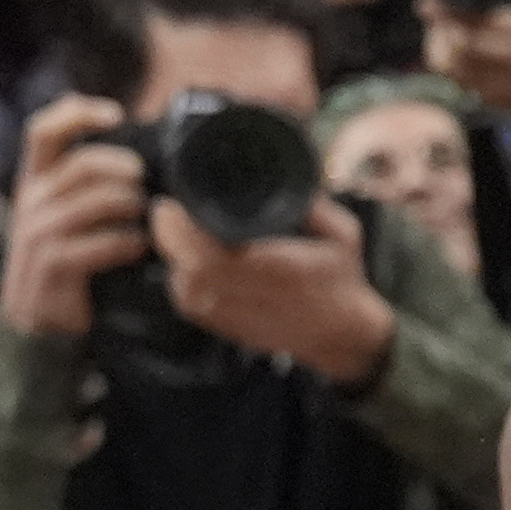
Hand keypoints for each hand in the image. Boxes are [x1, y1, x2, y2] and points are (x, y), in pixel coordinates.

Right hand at [0, 97, 149, 340]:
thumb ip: (95, 183)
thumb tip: (151, 155)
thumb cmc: (67, 255)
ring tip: (144, 217)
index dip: (77, 114)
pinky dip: (126, 243)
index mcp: (36, 180)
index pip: (43, 131)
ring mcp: (38, 234)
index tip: (115, 114)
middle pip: (82, 164)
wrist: (36, 317)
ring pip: (94, 202)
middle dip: (123, 167)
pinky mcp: (52, 266)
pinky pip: (98, 244)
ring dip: (130, 206)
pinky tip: (136, 247)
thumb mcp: (72, 211)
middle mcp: (32, 201)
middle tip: (145, 179)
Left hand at [153, 197, 401, 388]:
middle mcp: (254, 297)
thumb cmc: (342, 280)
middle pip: (190, 269)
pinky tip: (187, 259)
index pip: (213, 256)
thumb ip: (317, 206)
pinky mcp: (223, 326)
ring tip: (177, 230)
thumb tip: (291, 176)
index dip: (182, 231)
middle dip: (169, 236)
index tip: (174, 204)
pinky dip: (180, 277)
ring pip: (183, 286)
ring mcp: (235, 316)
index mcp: (281, 270)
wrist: (340, 333)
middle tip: (166, 210)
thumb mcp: (344, 234)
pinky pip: (187, 299)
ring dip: (173, 256)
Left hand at [422, 0, 510, 144]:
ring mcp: (494, 78)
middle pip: (458, 40)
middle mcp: (508, 56)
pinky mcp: (482, 94)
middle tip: (428, 6)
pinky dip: (442, 61)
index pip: (477, 19)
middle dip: (438, 24)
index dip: (447, 10)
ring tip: (436, 28)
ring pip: (449, 61)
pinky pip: (452, 77)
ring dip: (436, 43)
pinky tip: (443, 49)